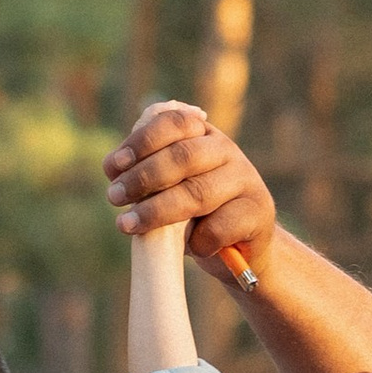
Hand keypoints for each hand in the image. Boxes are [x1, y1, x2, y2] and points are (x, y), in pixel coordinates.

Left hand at [104, 102, 277, 283]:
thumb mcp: (171, 188)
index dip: (141, 141)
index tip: (113, 166)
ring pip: (197, 193)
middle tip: (114, 197)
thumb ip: (148, 172)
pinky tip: (187, 248)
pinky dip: (196, 242)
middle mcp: (227, 151)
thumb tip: (114, 168)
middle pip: (183, 157)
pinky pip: (217, 228)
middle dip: (143, 177)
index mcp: (203, 135)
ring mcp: (246, 181)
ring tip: (128, 224)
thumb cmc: (196, 215)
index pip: (174, 123)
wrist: (241, 248)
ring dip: (156, 211)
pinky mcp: (258, 214)